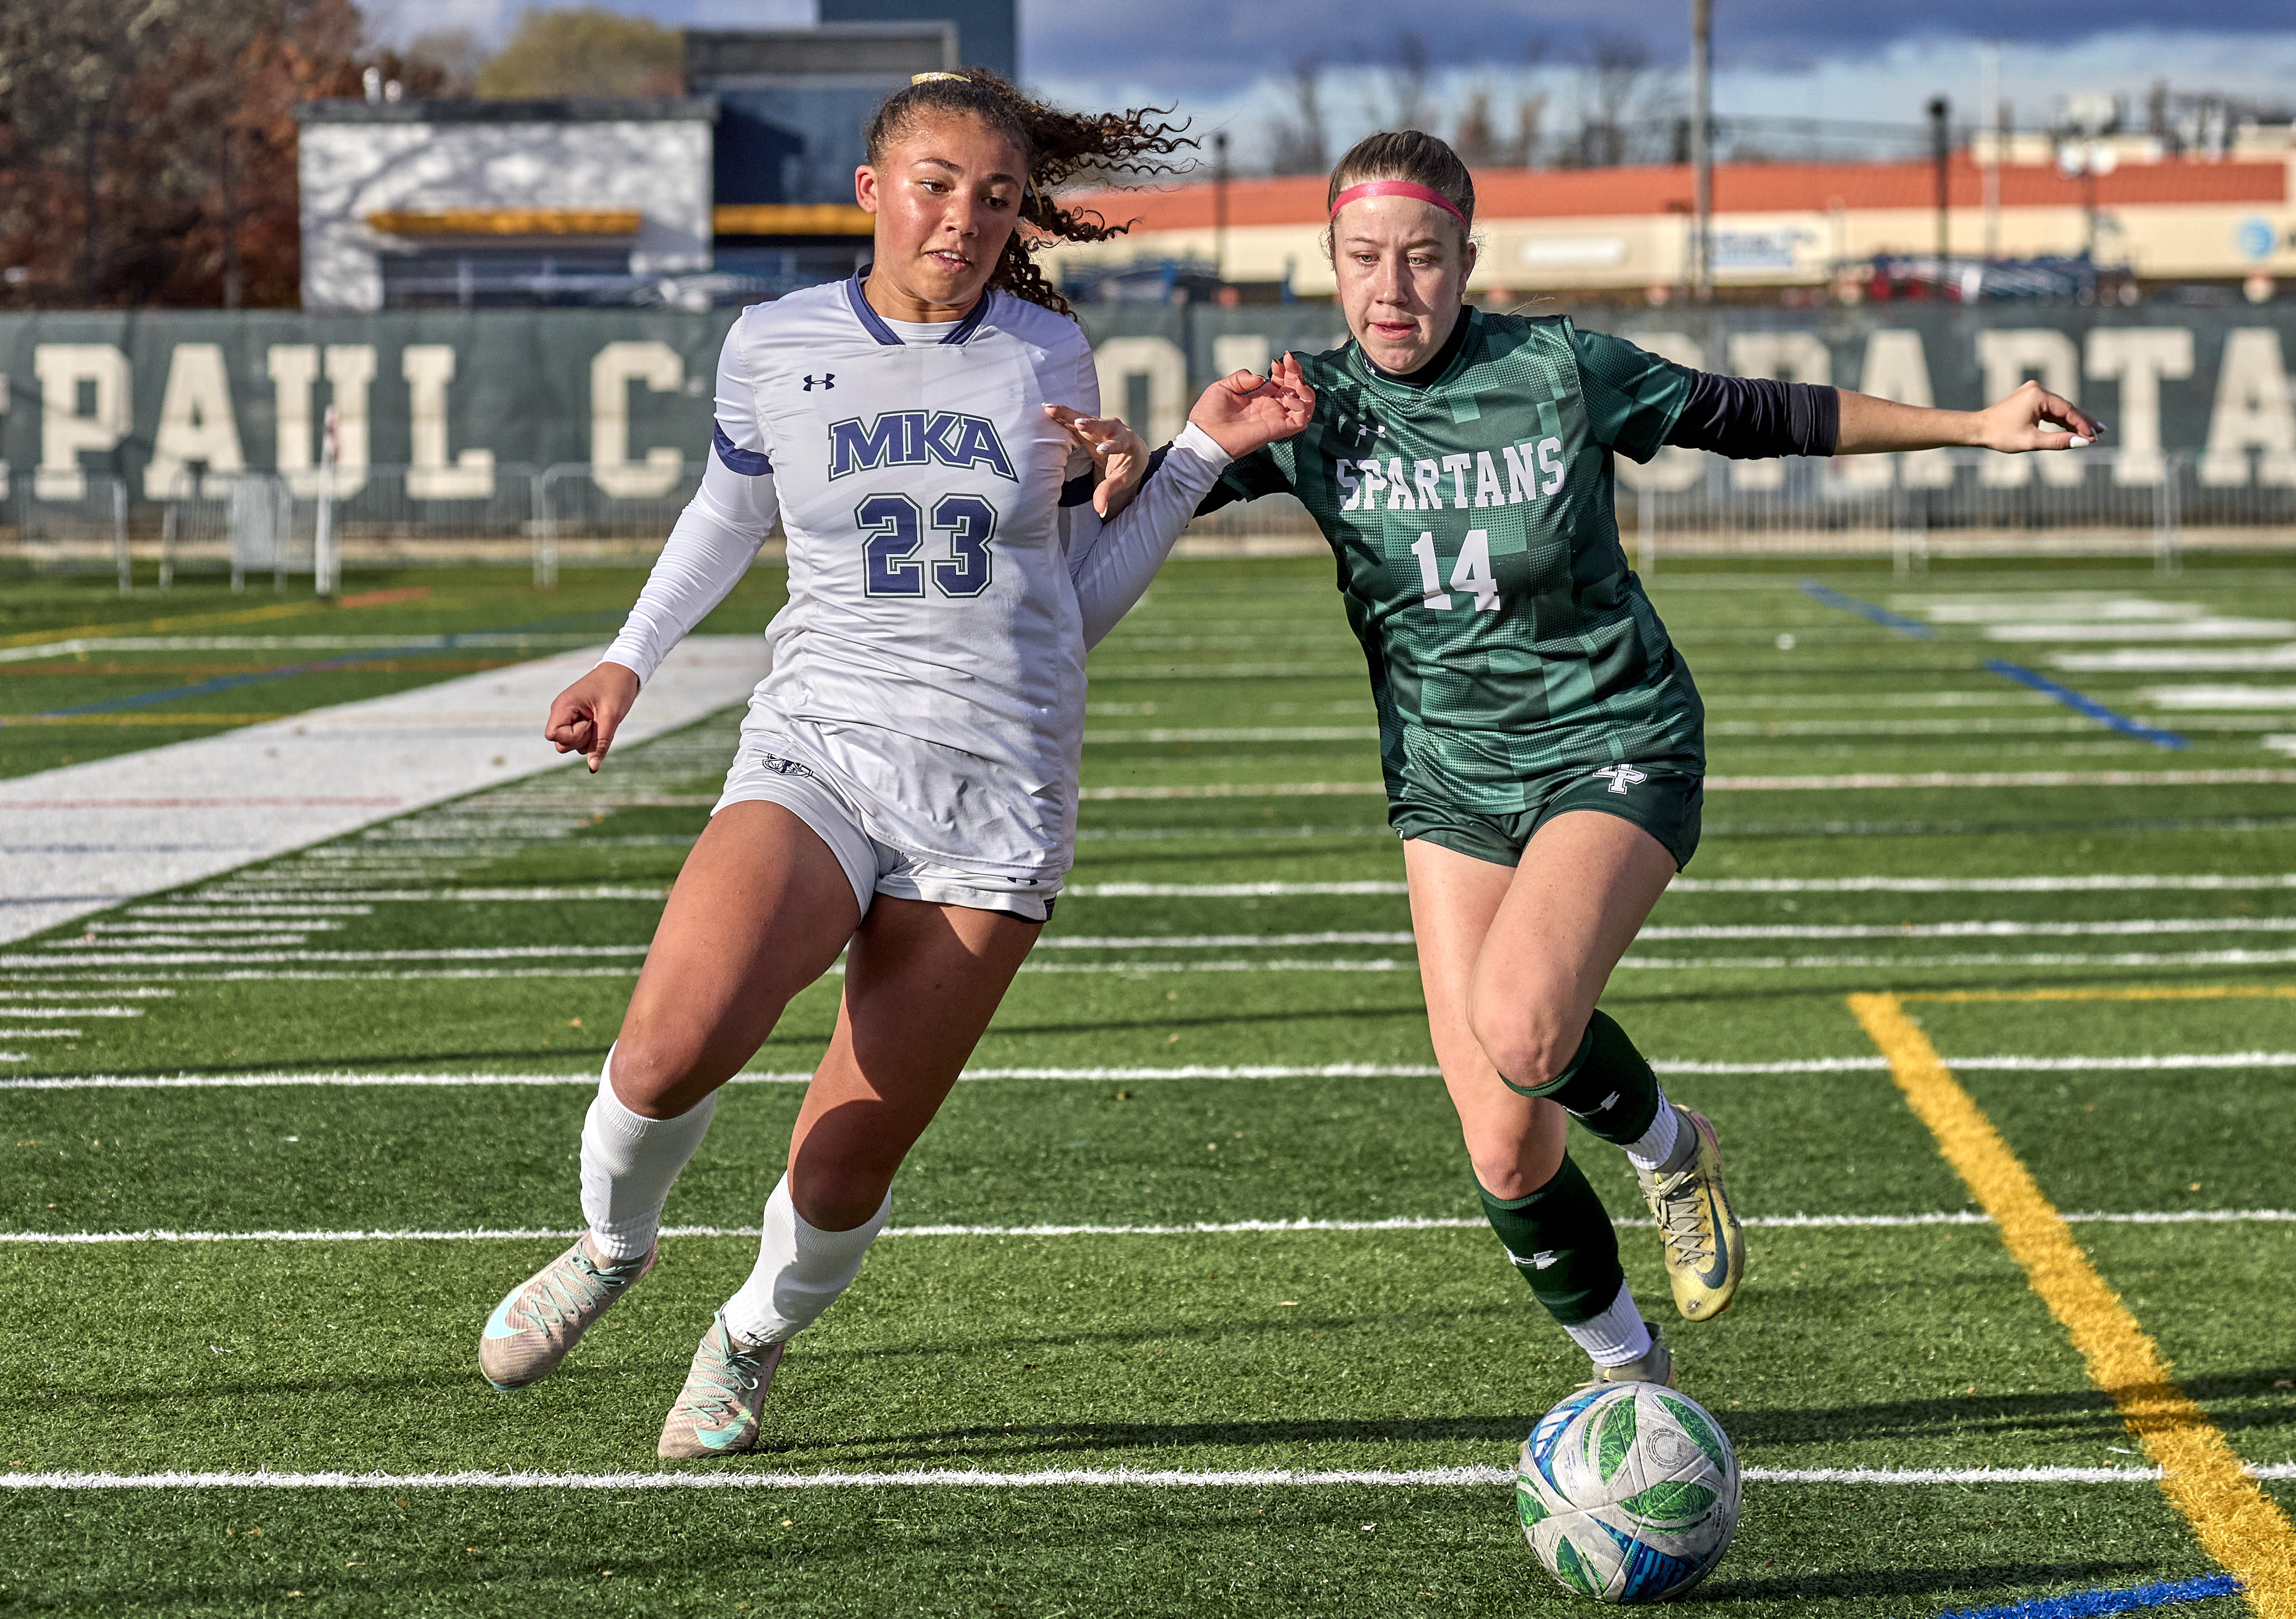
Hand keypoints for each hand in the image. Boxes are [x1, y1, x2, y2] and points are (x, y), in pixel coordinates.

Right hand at [544, 660, 639, 772]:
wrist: (623, 672)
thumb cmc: (616, 688)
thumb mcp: (611, 717)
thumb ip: (601, 743)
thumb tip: (593, 767)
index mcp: (563, 706)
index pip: (553, 735)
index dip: (572, 736)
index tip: (590, 723)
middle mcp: (561, 711)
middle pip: (560, 743)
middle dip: (580, 741)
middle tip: (597, 723)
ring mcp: (568, 716)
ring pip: (571, 744)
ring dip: (588, 739)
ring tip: (600, 719)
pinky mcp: (577, 719)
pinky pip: (580, 738)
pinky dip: (592, 736)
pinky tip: (600, 722)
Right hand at [1043, 405, 1149, 517]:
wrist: (1131, 450)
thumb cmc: (1127, 467)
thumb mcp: (1122, 480)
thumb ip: (1109, 491)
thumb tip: (1100, 510)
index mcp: (1127, 442)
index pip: (1119, 444)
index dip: (1110, 446)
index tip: (1100, 451)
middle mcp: (1115, 428)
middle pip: (1100, 425)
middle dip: (1089, 424)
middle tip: (1078, 423)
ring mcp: (1100, 424)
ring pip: (1083, 417)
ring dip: (1068, 414)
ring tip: (1050, 410)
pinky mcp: (1088, 424)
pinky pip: (1074, 418)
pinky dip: (1062, 414)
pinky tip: (1047, 409)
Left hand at [1187, 352, 1316, 458]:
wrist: (1203, 435)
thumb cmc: (1208, 414)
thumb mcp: (1223, 387)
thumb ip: (1242, 378)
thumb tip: (1261, 378)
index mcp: (1259, 399)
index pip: (1281, 383)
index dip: (1283, 370)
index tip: (1276, 361)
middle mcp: (1270, 409)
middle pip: (1294, 390)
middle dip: (1295, 373)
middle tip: (1289, 361)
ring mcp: (1275, 419)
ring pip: (1304, 406)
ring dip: (1305, 391)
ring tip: (1295, 380)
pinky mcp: (1277, 430)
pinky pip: (1300, 421)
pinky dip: (1302, 407)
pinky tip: (1290, 396)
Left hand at [1971, 378, 2106, 452]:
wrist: (1976, 429)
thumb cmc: (2000, 435)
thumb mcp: (2031, 441)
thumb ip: (2058, 441)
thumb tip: (2083, 443)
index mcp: (2038, 395)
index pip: (2067, 411)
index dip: (2082, 425)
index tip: (2095, 437)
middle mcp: (2037, 389)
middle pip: (2066, 408)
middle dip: (2083, 422)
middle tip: (2102, 432)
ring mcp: (2033, 393)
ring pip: (2059, 410)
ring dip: (2073, 422)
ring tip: (2093, 433)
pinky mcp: (2030, 398)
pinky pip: (2050, 410)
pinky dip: (2060, 420)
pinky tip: (2074, 429)